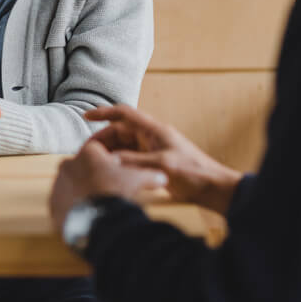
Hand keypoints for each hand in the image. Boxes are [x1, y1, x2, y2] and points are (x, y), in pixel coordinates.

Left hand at [49, 140, 168, 232]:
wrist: (96, 221)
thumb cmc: (117, 194)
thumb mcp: (138, 181)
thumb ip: (150, 175)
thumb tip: (163, 178)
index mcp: (88, 153)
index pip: (98, 148)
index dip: (110, 157)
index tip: (117, 167)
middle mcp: (68, 164)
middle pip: (84, 166)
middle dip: (95, 174)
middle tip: (109, 187)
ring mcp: (58, 184)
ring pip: (73, 184)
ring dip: (83, 190)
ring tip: (99, 203)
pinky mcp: (53, 203)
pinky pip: (64, 201)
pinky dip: (74, 206)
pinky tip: (87, 214)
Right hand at [87, 105, 242, 214]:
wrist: (214, 188)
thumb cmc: (193, 173)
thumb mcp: (161, 166)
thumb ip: (134, 161)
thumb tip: (110, 160)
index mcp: (153, 130)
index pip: (124, 114)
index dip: (104, 113)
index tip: (86, 116)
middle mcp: (151, 137)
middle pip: (120, 132)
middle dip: (103, 140)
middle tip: (88, 155)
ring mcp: (152, 150)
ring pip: (123, 147)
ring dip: (110, 154)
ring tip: (97, 166)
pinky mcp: (154, 163)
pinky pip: (130, 159)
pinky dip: (119, 164)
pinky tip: (112, 174)